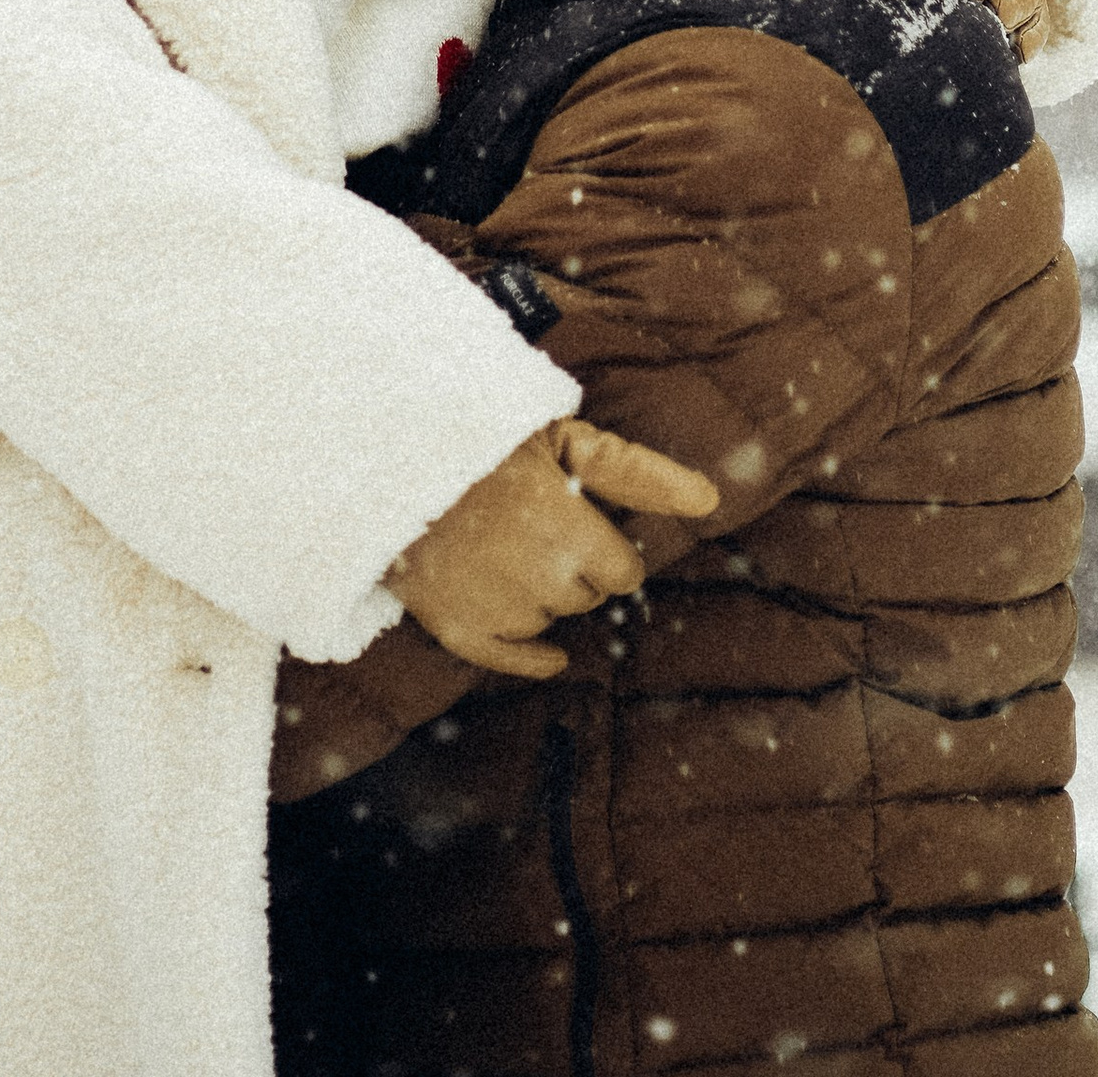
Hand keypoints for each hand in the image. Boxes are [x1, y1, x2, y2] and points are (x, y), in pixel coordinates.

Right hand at [385, 419, 717, 679]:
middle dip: (574, 567)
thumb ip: (639, 473)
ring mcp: (494, 609)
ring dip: (541, 594)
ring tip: (505, 547)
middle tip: (538, 526)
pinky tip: (546, 650)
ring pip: (549, 621)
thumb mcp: (564, 438)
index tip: (584, 521)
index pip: (622, 571)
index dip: (608, 546)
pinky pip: (512, 659)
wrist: (387, 453)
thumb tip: (710, 500)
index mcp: (568, 529)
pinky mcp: (456, 629)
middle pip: (586, 596)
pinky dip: (531, 655)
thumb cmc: (486, 440)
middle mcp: (536, 579)